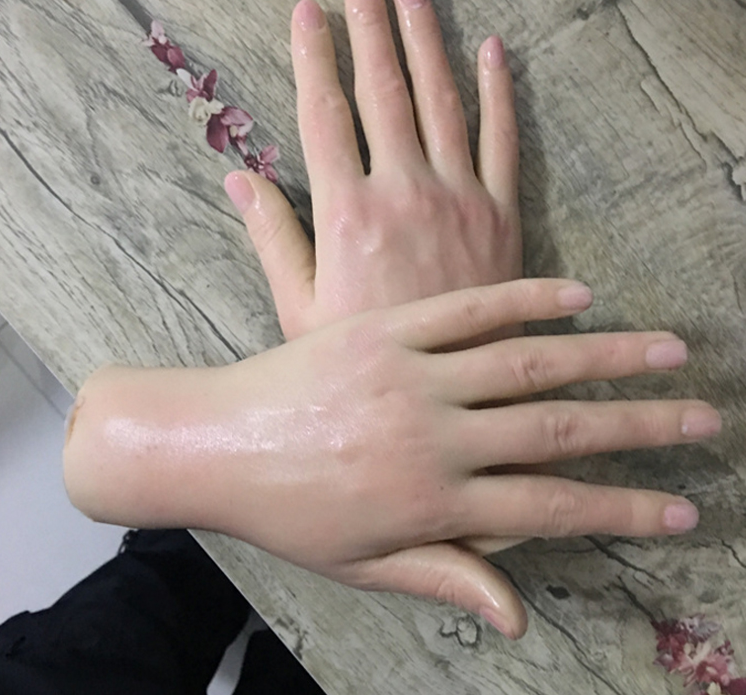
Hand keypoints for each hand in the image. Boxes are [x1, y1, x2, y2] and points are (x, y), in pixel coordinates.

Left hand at [64, 280, 720, 637]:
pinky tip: (577, 295)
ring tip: (665, 349)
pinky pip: (466, 309)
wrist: (214, 445)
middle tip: (703, 418)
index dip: (621, 507)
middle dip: (639, 426)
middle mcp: (434, 434)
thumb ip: (446, 579)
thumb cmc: (288, 512)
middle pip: (557, 428)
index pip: (549, 506)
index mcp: (432, 499)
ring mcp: (411, 372)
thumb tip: (520, 617)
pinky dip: (525, 300)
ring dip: (603, 355)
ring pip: (526, 361)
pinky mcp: (386, 329)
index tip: (681, 505)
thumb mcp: (363, 563)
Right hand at [224, 0, 520, 338]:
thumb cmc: (366, 362)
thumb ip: (274, 239)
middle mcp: (404, 192)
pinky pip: (503, 140)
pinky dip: (499, 92)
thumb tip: (241, 179)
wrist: (450, 392)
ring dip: (427, 39)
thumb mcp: (301, 310)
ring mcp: (459, 200)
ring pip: (442, 100)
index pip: (325, 113)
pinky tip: (493, 51)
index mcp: (348, 213)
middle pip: (384, 90)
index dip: (314, 56)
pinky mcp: (502, 216)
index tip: (308, 11)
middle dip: (371, 25)